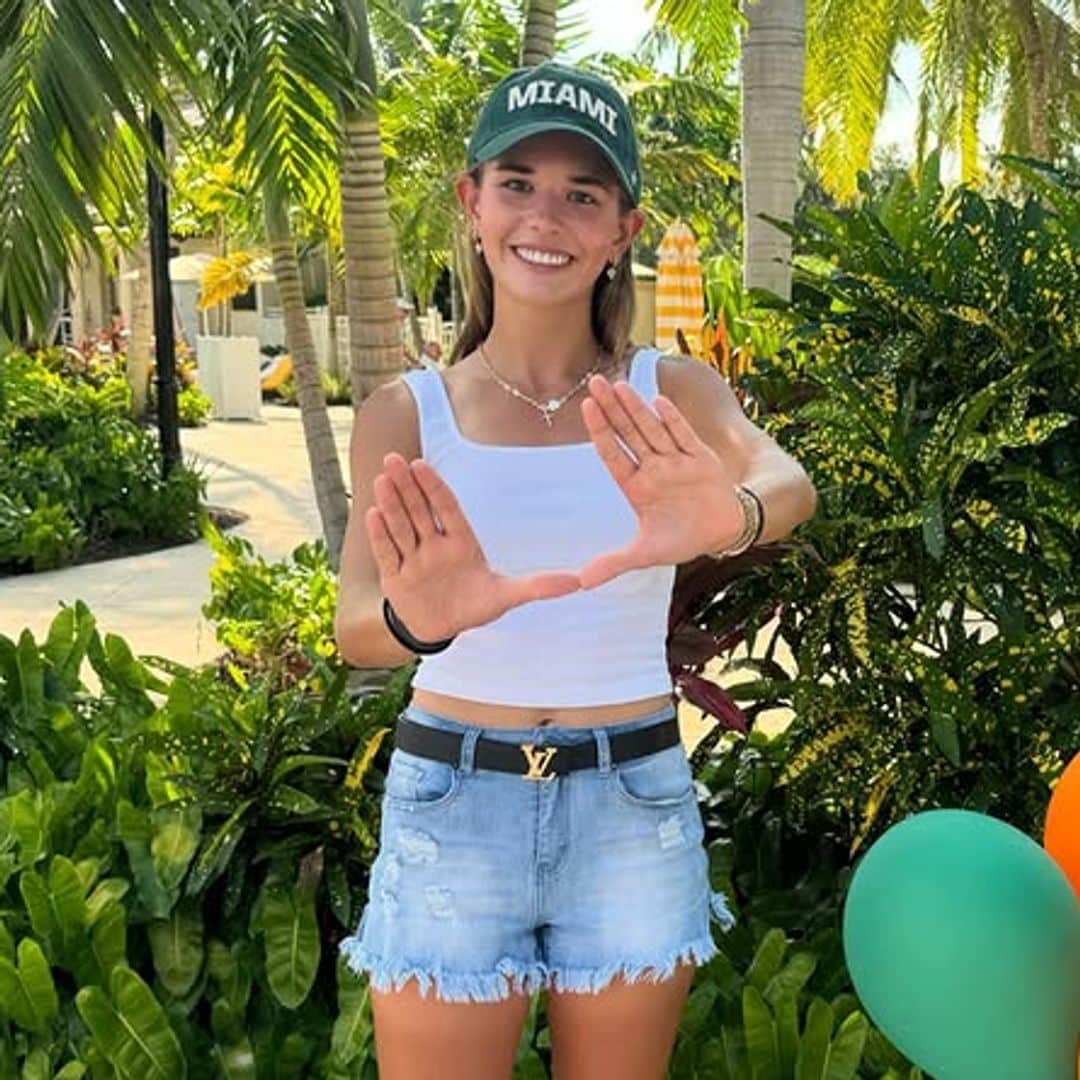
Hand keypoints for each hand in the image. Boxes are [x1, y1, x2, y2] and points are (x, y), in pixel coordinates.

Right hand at [366, 453, 579, 641]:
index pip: (447, 509)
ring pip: (401, 526)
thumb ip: (538, 586)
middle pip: (420, 511)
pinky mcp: (396, 577)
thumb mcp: (507, 596)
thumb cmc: (475, 605)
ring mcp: (413, 559)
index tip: (422, 464)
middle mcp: (434, 545)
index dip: (434, 488)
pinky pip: (387, 552)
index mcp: (461, 542)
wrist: (442, 628)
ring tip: (382, 478)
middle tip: (394, 459)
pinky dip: (380, 535)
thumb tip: (578, 582)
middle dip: (407, 486)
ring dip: (392, 503)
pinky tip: (372, 513)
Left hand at [577, 375, 745, 588]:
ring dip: (637, 408)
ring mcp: (676, 460)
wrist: (724, 533)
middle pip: (629, 433)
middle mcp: (653, 468)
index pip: (613, 454)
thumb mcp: (645, 554)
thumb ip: (614, 564)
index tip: (586, 408)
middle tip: (594, 382)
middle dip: (612, 408)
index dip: (601, 432)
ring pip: (652, 429)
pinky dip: (673, 420)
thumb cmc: (683, 540)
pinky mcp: (701, 458)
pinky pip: (684, 435)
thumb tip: (581, 583)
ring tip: (619, 384)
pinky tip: (658, 401)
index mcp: (636, 487)